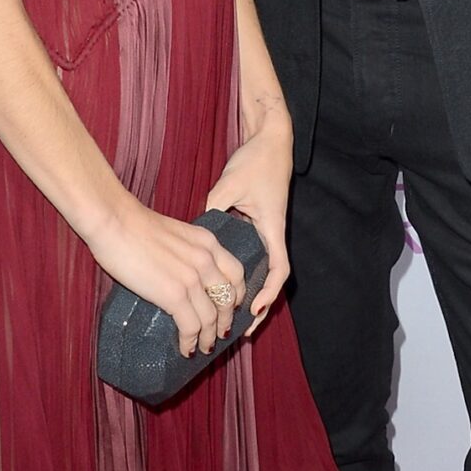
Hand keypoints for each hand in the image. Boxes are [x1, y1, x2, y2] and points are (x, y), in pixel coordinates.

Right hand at [90, 198, 247, 358]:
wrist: (113, 220)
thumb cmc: (131, 223)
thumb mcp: (173, 233)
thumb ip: (185, 251)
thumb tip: (179, 273)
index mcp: (207, 242)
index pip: (237, 274)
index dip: (237, 296)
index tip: (230, 308)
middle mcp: (206, 260)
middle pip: (229, 299)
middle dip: (226, 321)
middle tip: (219, 334)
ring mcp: (192, 279)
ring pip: (212, 318)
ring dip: (209, 337)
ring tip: (203, 347)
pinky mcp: (174, 295)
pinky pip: (191, 327)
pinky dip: (190, 342)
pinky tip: (186, 349)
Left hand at [203, 119, 292, 329]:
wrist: (271, 139)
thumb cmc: (256, 160)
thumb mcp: (231, 184)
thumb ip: (213, 206)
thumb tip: (193, 230)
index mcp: (272, 228)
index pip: (278, 269)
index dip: (267, 293)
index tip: (253, 309)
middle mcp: (271, 233)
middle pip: (270, 279)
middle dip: (259, 306)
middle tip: (241, 331)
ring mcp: (264, 230)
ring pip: (261, 270)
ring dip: (251, 294)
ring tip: (232, 318)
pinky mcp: (256, 223)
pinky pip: (252, 257)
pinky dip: (243, 275)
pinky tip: (224, 285)